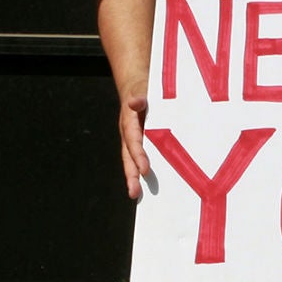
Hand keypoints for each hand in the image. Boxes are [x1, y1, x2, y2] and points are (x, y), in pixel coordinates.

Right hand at [118, 83, 151, 200]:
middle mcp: (129, 134)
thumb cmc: (142, 88)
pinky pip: (142, 158)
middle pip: (128, 157)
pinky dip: (144, 171)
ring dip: (135, 178)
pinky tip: (153, 185)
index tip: (145, 170)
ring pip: (132, 161)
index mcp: (129, 122)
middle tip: (134, 194)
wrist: (137, 86)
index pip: (134, 141)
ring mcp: (134, 139)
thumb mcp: (142, 88)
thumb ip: (139, 95)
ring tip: (137, 196)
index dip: (139, 156)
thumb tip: (135, 103)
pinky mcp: (142, 142)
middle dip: (131, 175)